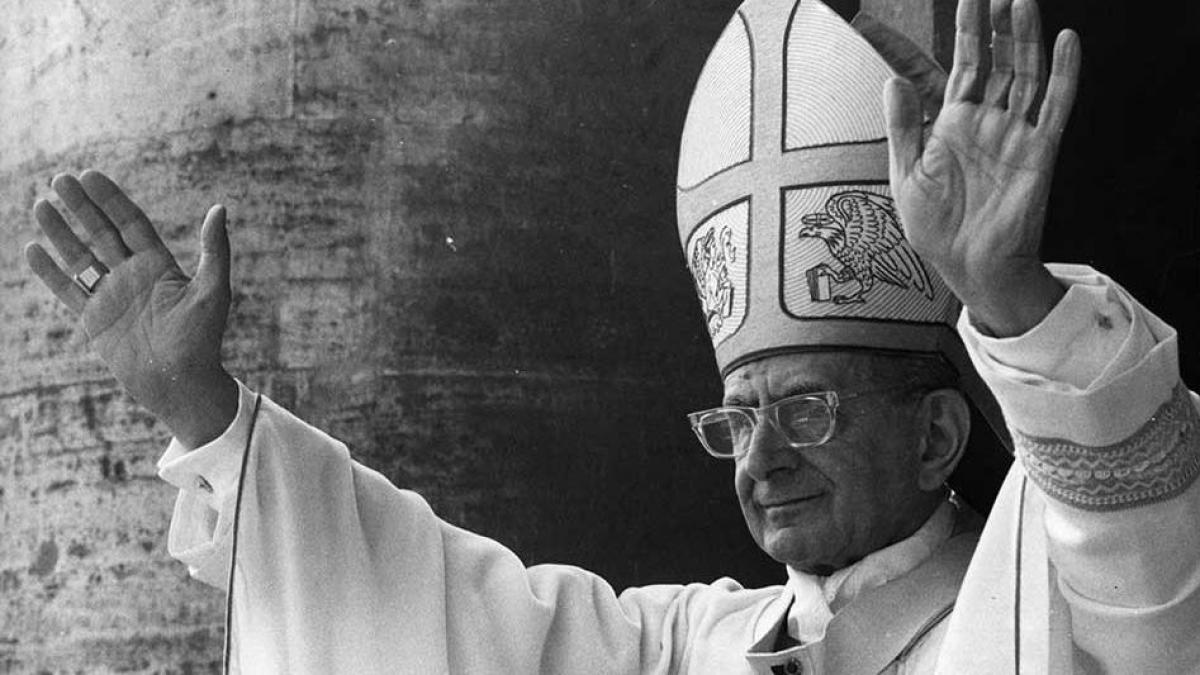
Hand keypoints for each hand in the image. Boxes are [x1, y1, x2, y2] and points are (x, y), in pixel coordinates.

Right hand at [24, 170, 237, 447]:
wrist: (182, 383)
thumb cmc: (203, 338)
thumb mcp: (212, 290)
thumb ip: (214, 249)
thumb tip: (219, 208)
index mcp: (159, 265)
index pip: (130, 223)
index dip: (111, 200)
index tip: (89, 175)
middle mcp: (132, 276)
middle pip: (101, 233)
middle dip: (81, 207)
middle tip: (59, 179)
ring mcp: (111, 297)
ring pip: (80, 257)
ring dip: (60, 232)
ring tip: (40, 205)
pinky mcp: (95, 320)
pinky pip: (67, 291)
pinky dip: (50, 273)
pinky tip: (33, 250)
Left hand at [884, 0, 1081, 336]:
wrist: (969, 267)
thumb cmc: (937, 227)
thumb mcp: (907, 175)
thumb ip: (903, 127)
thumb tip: (892, 81)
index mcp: (951, 124)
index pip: (952, 66)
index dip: (955, 36)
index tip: (955, 3)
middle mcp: (985, 121)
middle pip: (993, 61)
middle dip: (990, 27)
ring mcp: (1014, 133)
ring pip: (1024, 74)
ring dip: (1024, 39)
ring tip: (1019, 3)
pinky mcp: (1039, 151)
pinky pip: (1056, 106)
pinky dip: (1064, 73)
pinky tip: (1066, 40)